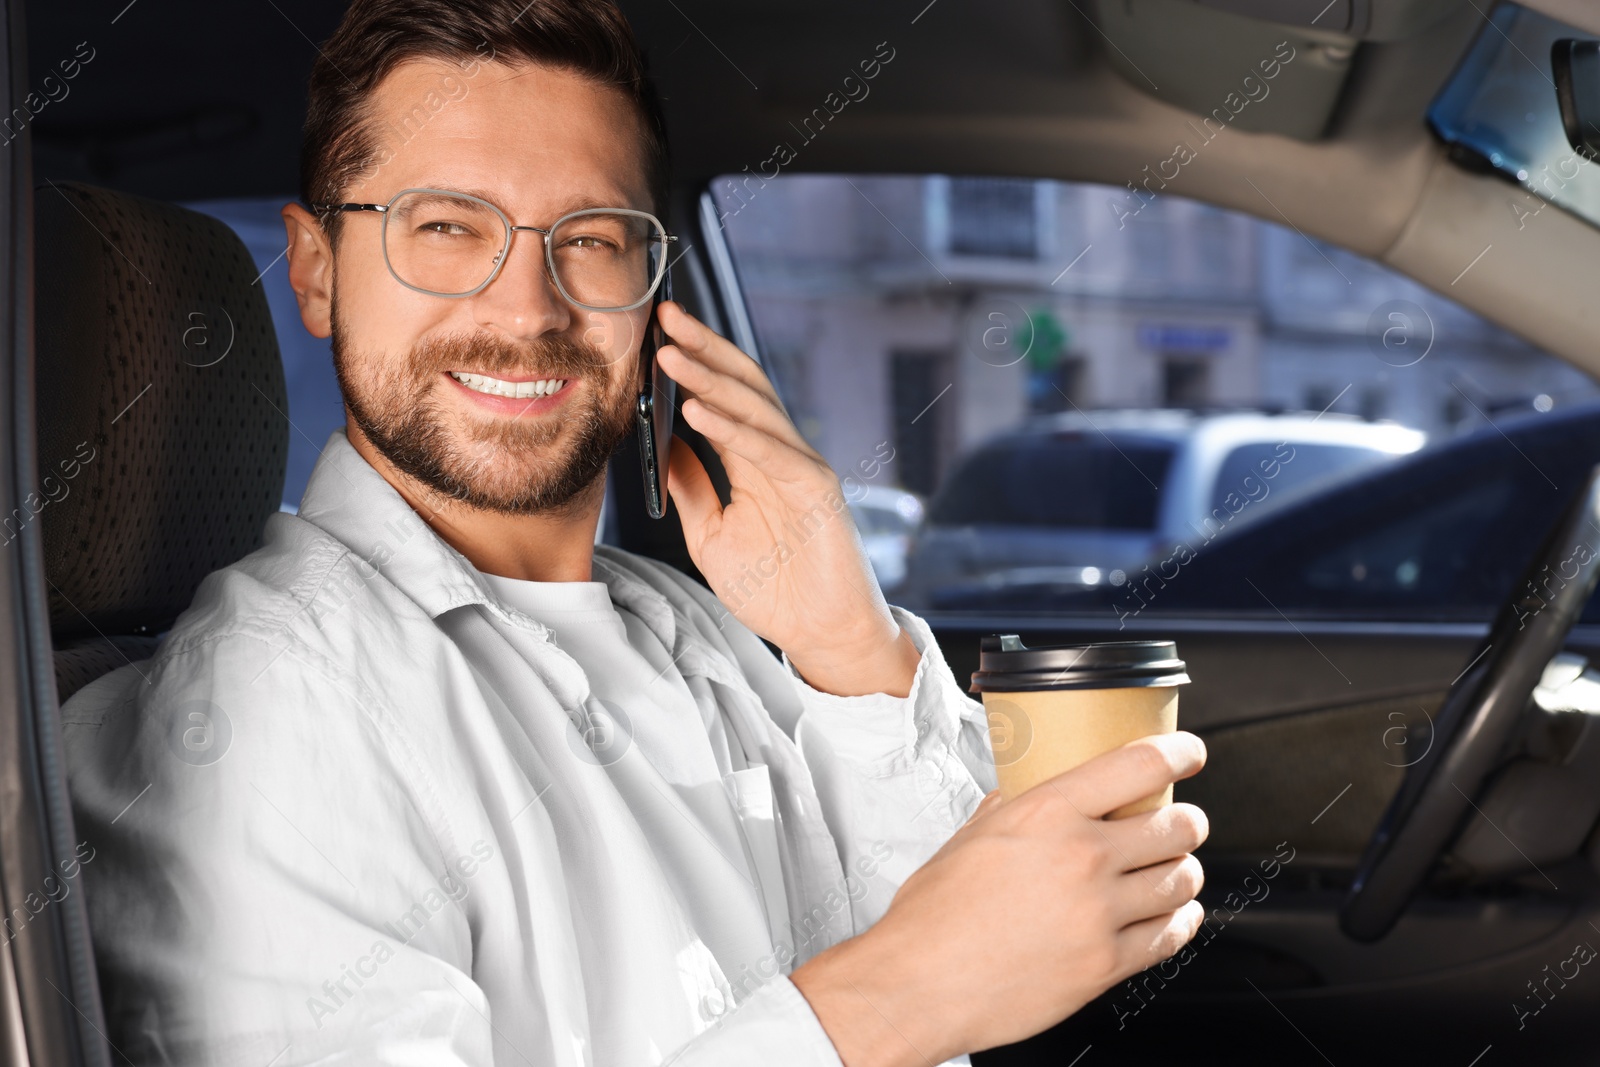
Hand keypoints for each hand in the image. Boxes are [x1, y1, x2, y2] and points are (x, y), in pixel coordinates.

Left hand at [656, 302, 918, 696]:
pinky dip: (733, 429)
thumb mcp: (710, 533)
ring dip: (709, 379)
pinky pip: (769, 452)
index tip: (653, 334)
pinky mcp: (817, 489)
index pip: (723, 397)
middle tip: (663, 315)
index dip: (693, 363)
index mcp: (756, 461)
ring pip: (754, 409)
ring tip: (669, 353)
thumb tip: (659, 442)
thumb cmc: (775, 589)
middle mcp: (781, 454)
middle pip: (741, 385)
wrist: (821, 633)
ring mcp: (802, 467)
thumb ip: (691, 486)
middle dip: (702, 348)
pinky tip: (699, 412)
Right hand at [791, 732, 1209, 1064]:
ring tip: (1174, 871)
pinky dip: (1181, 921)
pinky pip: (1170, 935)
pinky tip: (1172, 915)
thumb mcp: (970, 837)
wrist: (920, 984)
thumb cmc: (934, 914)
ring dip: (1185, 871)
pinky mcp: (1106, 965)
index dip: (1180, 753)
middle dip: (1187, 822)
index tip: (1190, 754)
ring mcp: (1099, 914)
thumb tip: (1029, 791)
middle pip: (1177, 826)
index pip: (1140, 765)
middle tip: (1181, 824)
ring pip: (1182, 880)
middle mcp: (1081, 857)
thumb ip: (1012, 809)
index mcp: (1046, 813)